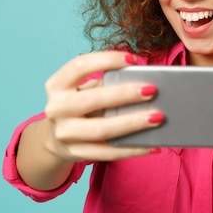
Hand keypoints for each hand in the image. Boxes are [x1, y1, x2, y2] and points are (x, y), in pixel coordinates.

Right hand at [42, 51, 163, 161]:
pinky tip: (153, 146)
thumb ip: (105, 83)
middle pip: (94, 99)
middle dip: (125, 94)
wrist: (55, 138)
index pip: (80, 65)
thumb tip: (143, 81)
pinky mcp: (76, 153)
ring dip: (133, 123)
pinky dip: (132, 149)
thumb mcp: (83, 89)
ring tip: (157, 117)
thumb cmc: (79, 105)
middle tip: (151, 91)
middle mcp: (56, 108)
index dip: (107, 59)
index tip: (133, 58)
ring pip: (102, 129)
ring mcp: (64, 134)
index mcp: (57, 85)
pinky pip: (108, 153)